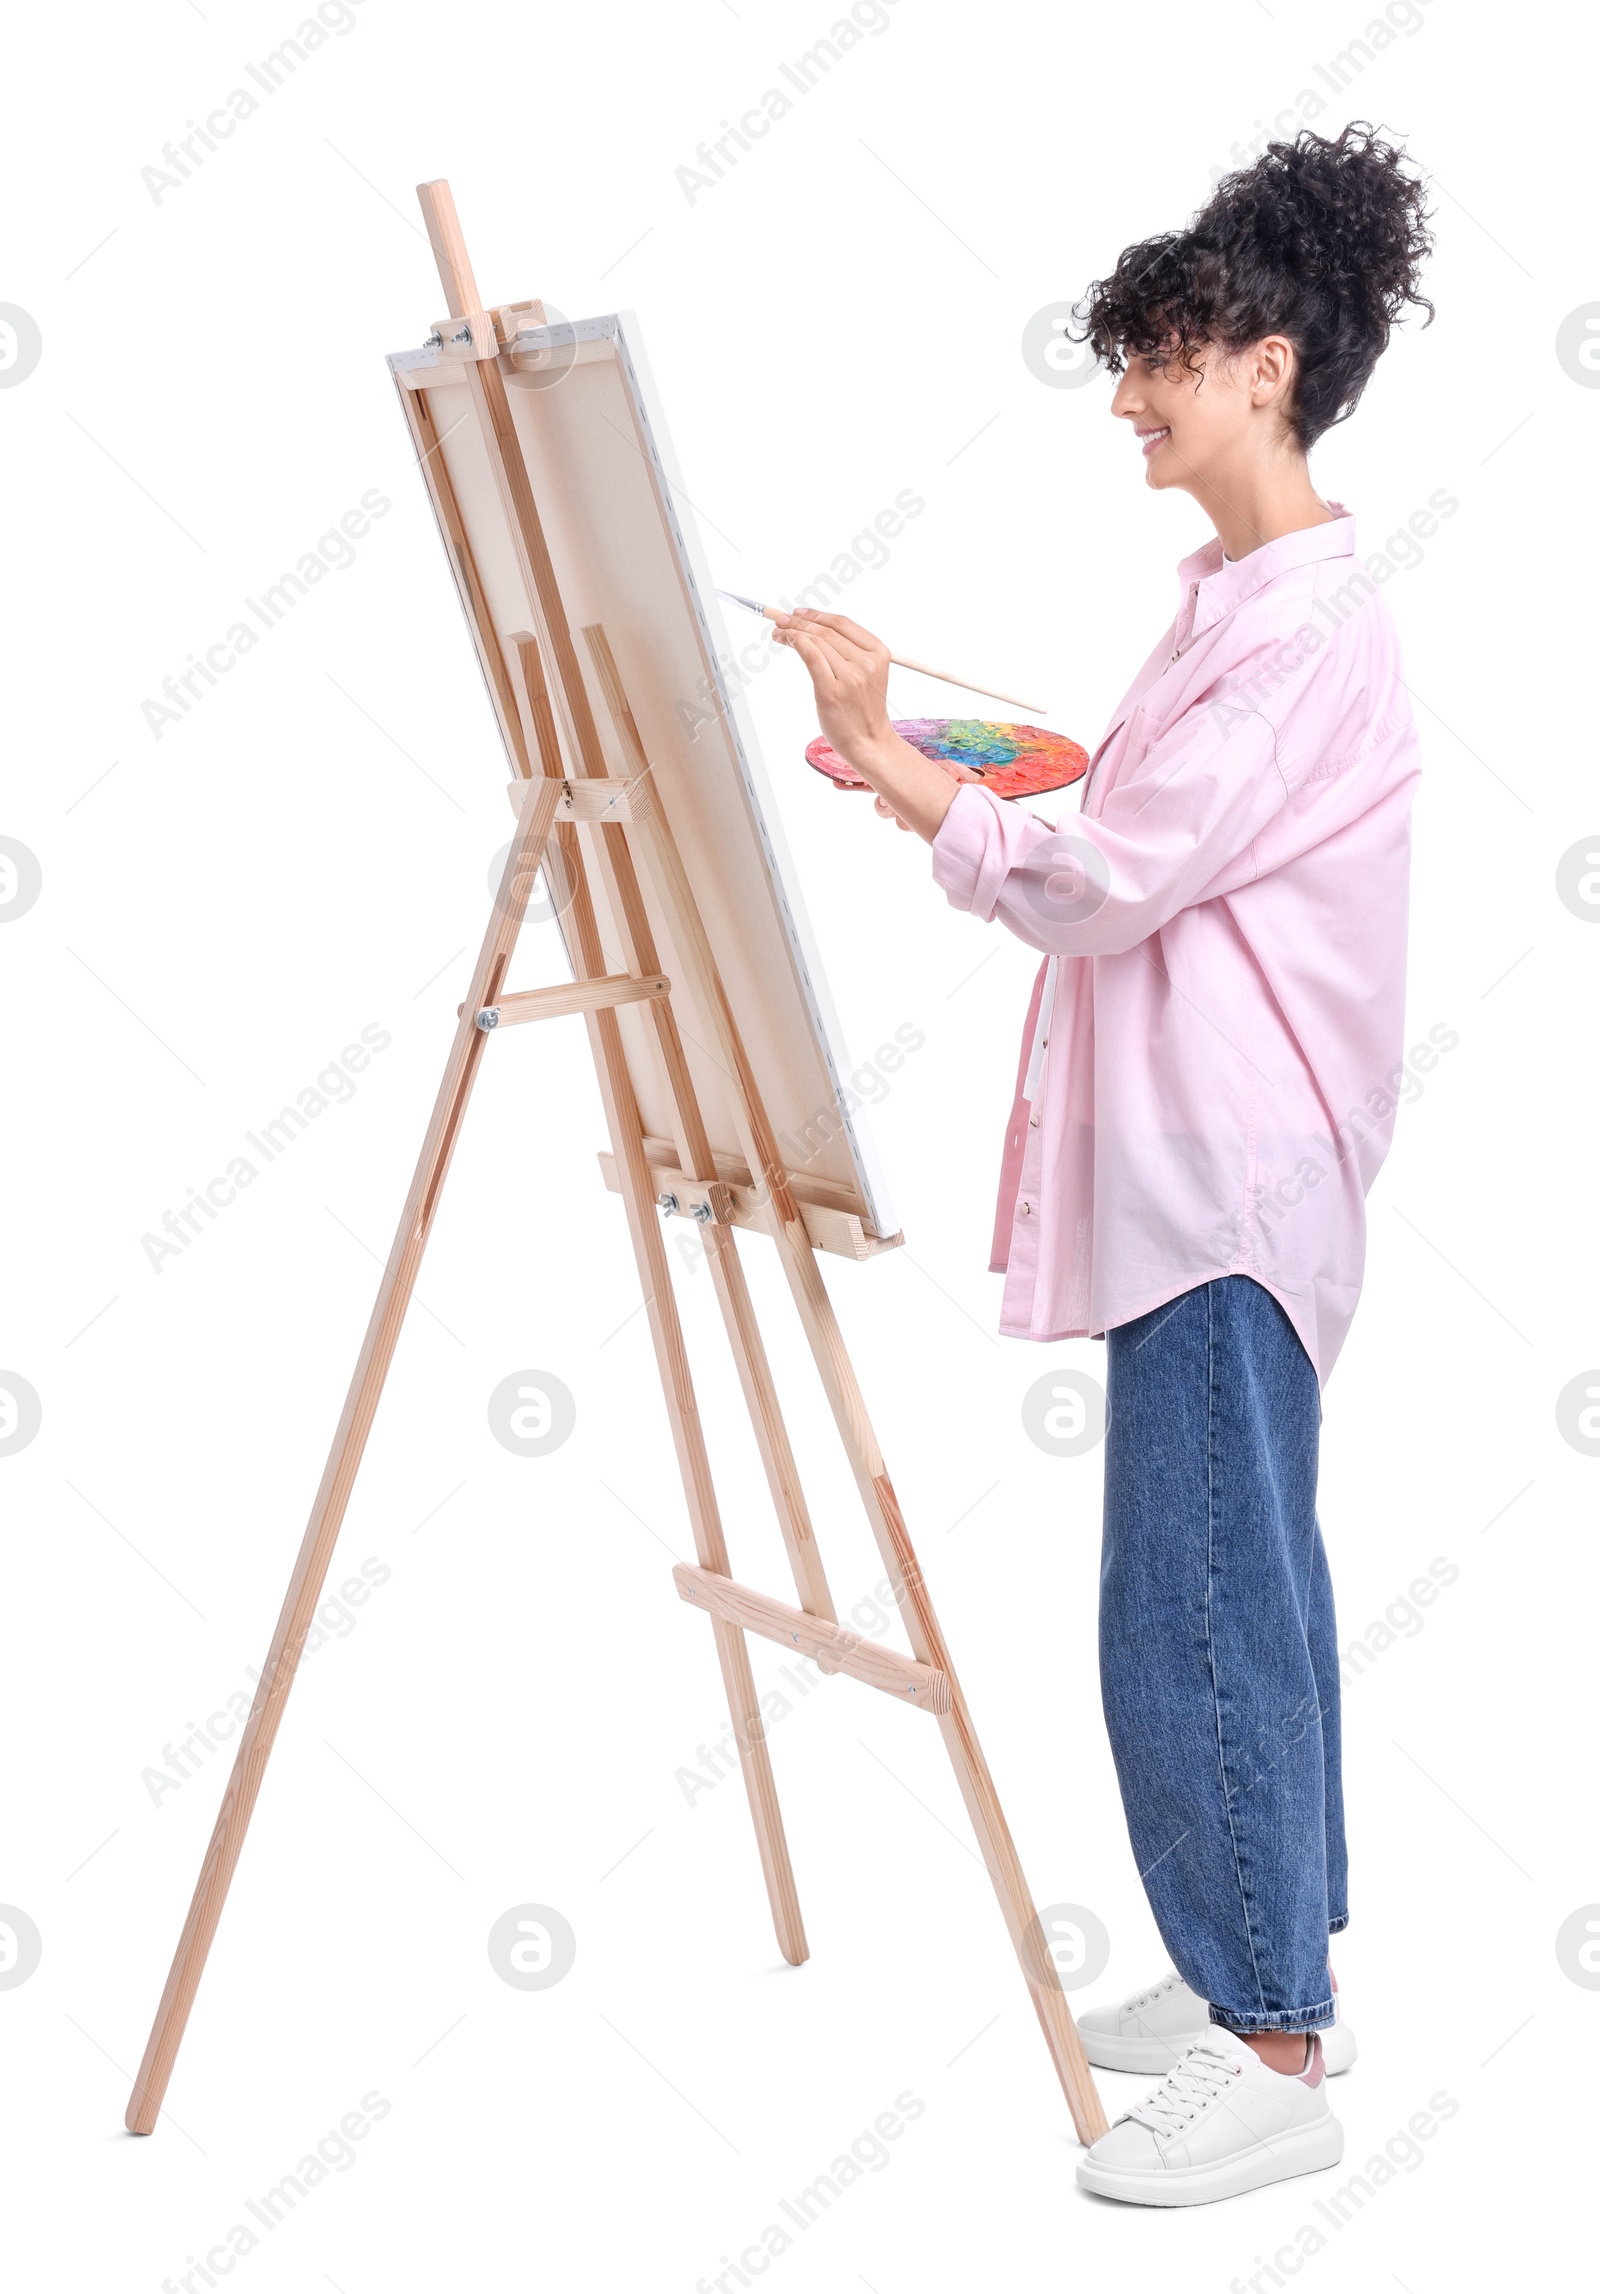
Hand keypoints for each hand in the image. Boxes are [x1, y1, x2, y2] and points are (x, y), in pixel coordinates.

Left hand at [771, 608, 981, 839]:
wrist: (870, 742)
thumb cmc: (863, 711)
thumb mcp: (866, 675)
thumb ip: (850, 654)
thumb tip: (816, 632)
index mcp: (878, 653)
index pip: (843, 624)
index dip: (817, 615)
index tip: (799, 613)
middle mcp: (866, 662)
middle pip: (826, 631)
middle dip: (799, 621)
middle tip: (780, 621)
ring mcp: (850, 676)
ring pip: (816, 641)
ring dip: (793, 632)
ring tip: (779, 633)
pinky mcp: (832, 690)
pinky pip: (810, 656)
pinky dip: (795, 643)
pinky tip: (786, 641)